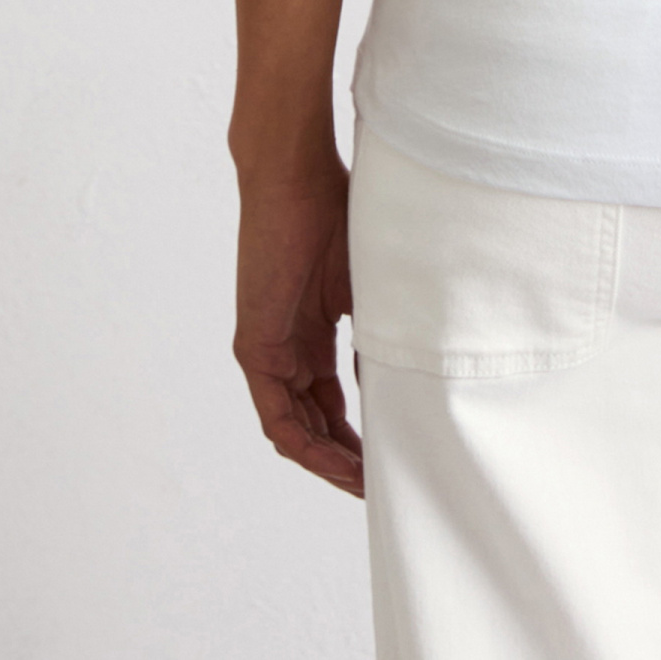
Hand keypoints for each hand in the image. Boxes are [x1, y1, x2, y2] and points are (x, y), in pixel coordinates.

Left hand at [233, 149, 363, 495]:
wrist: (294, 177)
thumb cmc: (337, 214)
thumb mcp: (369, 287)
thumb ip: (379, 336)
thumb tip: (406, 387)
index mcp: (312, 334)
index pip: (332, 403)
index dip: (360, 436)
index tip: (391, 457)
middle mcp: (287, 349)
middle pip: (314, 424)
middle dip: (347, 459)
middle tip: (381, 484)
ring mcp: (267, 351)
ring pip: (295, 429)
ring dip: (328, 460)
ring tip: (365, 482)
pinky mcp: (254, 348)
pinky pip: (276, 416)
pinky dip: (306, 444)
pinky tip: (337, 461)